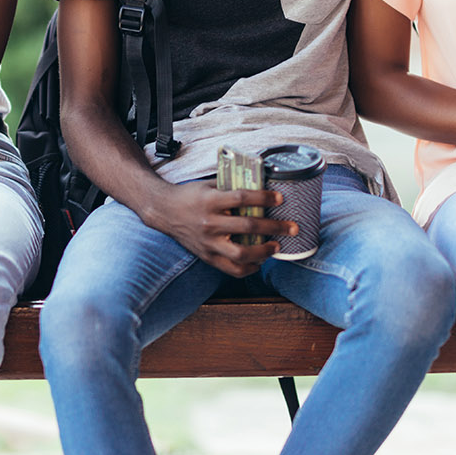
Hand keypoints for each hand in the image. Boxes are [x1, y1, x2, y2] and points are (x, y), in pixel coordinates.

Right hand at [146, 182, 295, 277]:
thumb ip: (231, 188)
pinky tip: (259, 262)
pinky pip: (231, 269)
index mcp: (210, 201)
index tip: (280, 198)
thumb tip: (259, 186)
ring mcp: (208, 243)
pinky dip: (248, 268)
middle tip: (292, 227)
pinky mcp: (206, 256)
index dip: (263, 198)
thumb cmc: (189, 195)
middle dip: (274, 227)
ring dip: (263, 252)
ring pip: (240, 254)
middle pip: (247, 227)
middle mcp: (209, 223)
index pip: (242, 198)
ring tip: (277, 247)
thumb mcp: (209, 185)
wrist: (163, 211)